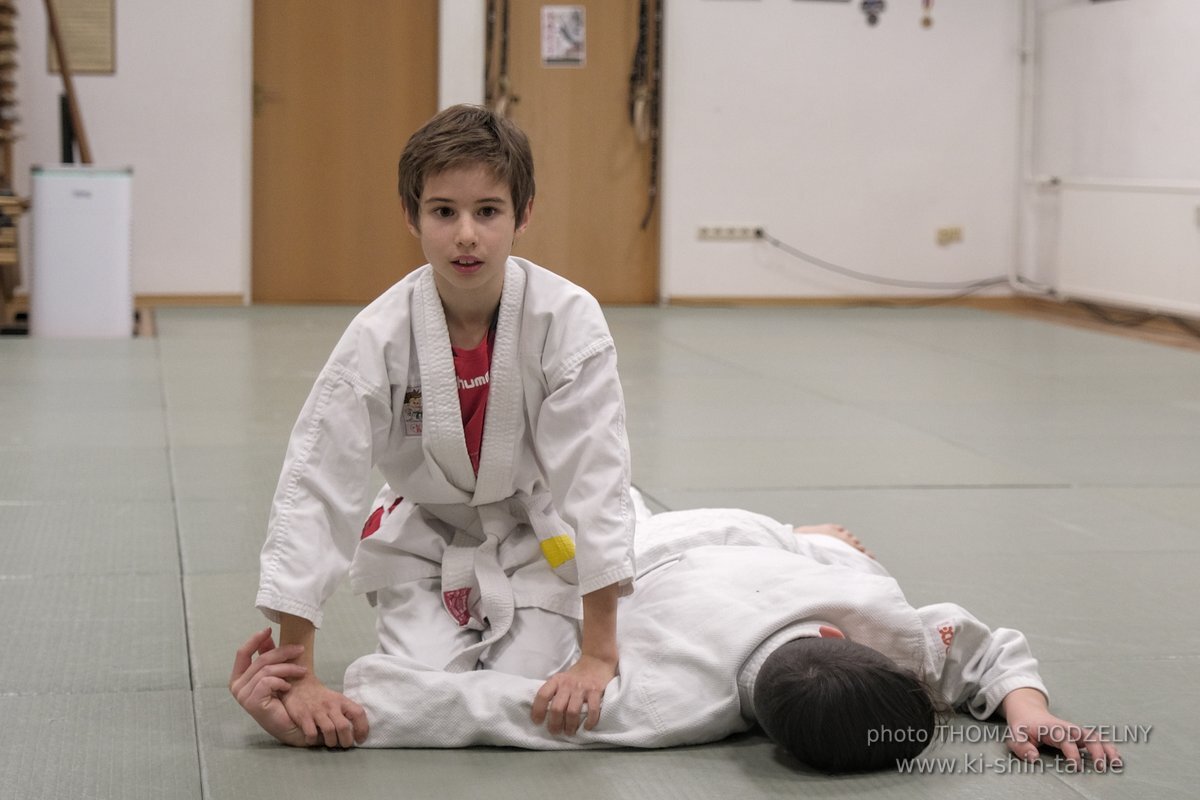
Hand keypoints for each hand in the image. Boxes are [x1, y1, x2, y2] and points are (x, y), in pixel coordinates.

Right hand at [229, 628, 309, 746]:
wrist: (294, 726)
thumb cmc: (285, 702)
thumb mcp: (277, 675)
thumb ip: (269, 657)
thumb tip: (267, 635)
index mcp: (239, 678)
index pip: (242, 653)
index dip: (255, 639)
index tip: (268, 629)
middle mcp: (237, 686)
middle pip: (260, 659)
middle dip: (283, 651)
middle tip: (300, 649)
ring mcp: (242, 696)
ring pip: (267, 669)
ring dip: (289, 667)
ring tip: (302, 671)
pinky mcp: (251, 702)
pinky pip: (268, 681)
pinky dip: (282, 681)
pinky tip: (288, 687)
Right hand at [279, 668, 369, 748]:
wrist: (300, 685)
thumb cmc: (322, 697)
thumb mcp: (337, 700)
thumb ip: (346, 712)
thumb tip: (357, 731)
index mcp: (342, 701)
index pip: (358, 713)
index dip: (362, 728)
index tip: (360, 740)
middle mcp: (331, 705)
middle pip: (343, 726)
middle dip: (346, 740)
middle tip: (344, 745)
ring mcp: (317, 710)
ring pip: (329, 730)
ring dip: (331, 742)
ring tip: (330, 743)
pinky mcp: (303, 716)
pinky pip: (311, 733)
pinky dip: (313, 740)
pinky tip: (313, 739)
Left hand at [531, 654, 616, 734]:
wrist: (597, 661)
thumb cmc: (577, 674)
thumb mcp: (562, 678)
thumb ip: (554, 691)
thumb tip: (543, 712)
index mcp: (557, 680)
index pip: (543, 695)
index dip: (537, 710)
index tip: (537, 722)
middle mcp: (568, 684)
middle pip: (557, 708)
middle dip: (554, 724)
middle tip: (555, 732)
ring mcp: (582, 688)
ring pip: (572, 712)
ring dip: (570, 726)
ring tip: (569, 732)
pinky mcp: (596, 691)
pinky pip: (592, 710)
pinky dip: (589, 721)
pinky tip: (587, 727)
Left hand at [1001, 688, 1121, 771]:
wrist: (1028, 712)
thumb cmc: (1023, 726)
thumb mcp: (1015, 735)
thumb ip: (1021, 747)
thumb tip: (1034, 757)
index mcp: (1051, 729)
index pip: (1066, 740)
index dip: (1072, 753)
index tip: (1076, 767)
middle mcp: (1066, 728)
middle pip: (1086, 736)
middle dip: (1096, 751)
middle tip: (1100, 768)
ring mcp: (1074, 731)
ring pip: (1095, 736)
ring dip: (1107, 749)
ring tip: (1116, 764)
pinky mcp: (1078, 734)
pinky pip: (1097, 739)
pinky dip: (1108, 747)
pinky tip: (1115, 759)